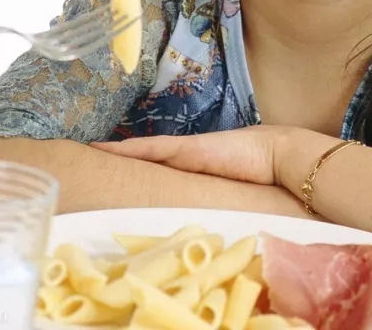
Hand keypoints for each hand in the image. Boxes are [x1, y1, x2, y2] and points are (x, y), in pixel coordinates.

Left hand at [91, 125, 294, 185]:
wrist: (279, 157)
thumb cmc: (263, 178)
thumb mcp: (232, 195)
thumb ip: (215, 201)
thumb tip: (204, 222)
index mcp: (195, 168)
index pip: (159, 165)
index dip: (138, 163)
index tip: (115, 167)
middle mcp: (186, 158)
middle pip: (146, 156)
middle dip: (121, 156)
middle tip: (92, 156)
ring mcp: (185, 151)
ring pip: (143, 151)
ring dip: (117, 152)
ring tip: (91, 150)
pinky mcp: (187, 148)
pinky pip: (151, 148)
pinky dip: (129, 149)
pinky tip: (108, 149)